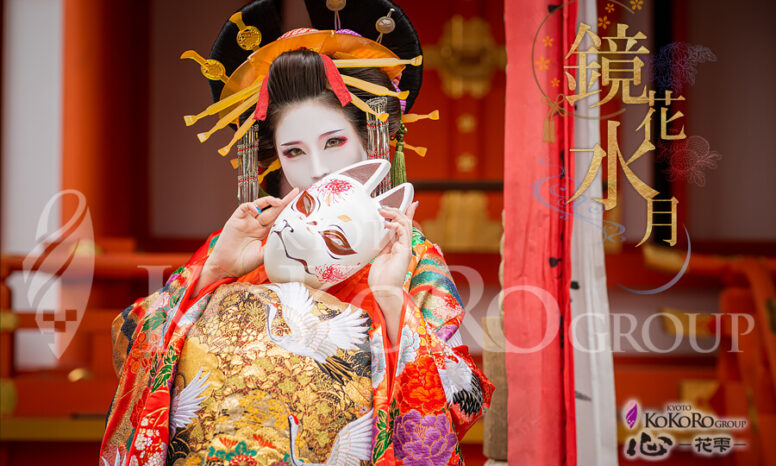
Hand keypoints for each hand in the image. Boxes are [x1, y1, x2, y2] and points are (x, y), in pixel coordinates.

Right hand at [196, 188, 298, 292]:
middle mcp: (256, 224)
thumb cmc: (243, 263)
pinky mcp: (235, 220)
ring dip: (269, 201)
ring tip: (279, 202)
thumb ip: (274, 245)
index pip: (278, 218)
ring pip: (259, 205)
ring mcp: (246, 221)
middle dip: (284, 201)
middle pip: (272, 209)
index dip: (287, 211)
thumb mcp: (264, 255)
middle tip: (295, 193)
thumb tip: (290, 239)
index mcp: (263, 232)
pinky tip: (256, 209)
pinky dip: (250, 206)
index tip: (299, 204)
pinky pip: (243, 208)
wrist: (226, 268)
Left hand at [368, 201, 417, 343]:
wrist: (384, 290)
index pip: (405, 226)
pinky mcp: (404, 250)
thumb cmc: (381, 278)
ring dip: (395, 215)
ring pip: (405, 224)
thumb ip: (384, 245)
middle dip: (398, 211)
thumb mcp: (380, 256)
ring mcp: (405, 248)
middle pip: (406, 222)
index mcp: (399, 247)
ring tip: (383, 211)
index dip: (407, 214)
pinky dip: (395, 225)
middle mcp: (404, 246)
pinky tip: (386, 224)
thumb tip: (383, 233)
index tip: (410, 204)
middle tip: (384, 207)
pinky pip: (402, 232)